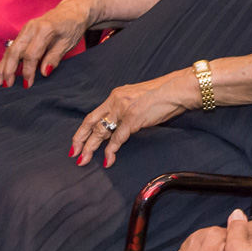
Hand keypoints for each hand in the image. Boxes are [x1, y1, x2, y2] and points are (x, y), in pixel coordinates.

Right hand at [0, 0, 93, 87]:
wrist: (72, 11)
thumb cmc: (73, 27)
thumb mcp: (68, 43)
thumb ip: (54, 57)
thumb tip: (44, 73)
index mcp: (44, 30)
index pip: (31, 54)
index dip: (28, 71)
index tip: (28, 84)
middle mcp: (31, 28)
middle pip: (15, 51)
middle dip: (8, 69)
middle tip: (6, 85)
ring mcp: (26, 29)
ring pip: (11, 49)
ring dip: (3, 66)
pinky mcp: (24, 32)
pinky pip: (13, 47)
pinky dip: (6, 59)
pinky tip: (2, 70)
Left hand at [71, 70, 198, 166]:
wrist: (177, 90)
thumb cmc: (164, 94)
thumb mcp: (138, 99)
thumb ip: (127, 110)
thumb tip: (122, 125)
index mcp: (116, 95)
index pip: (94, 115)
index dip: (83, 130)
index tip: (76, 141)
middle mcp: (115, 101)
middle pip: (92, 123)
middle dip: (80, 140)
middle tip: (74, 154)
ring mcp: (123, 110)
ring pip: (100, 132)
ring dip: (91, 148)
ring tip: (84, 160)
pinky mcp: (133, 119)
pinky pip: (117, 139)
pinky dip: (111, 151)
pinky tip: (108, 160)